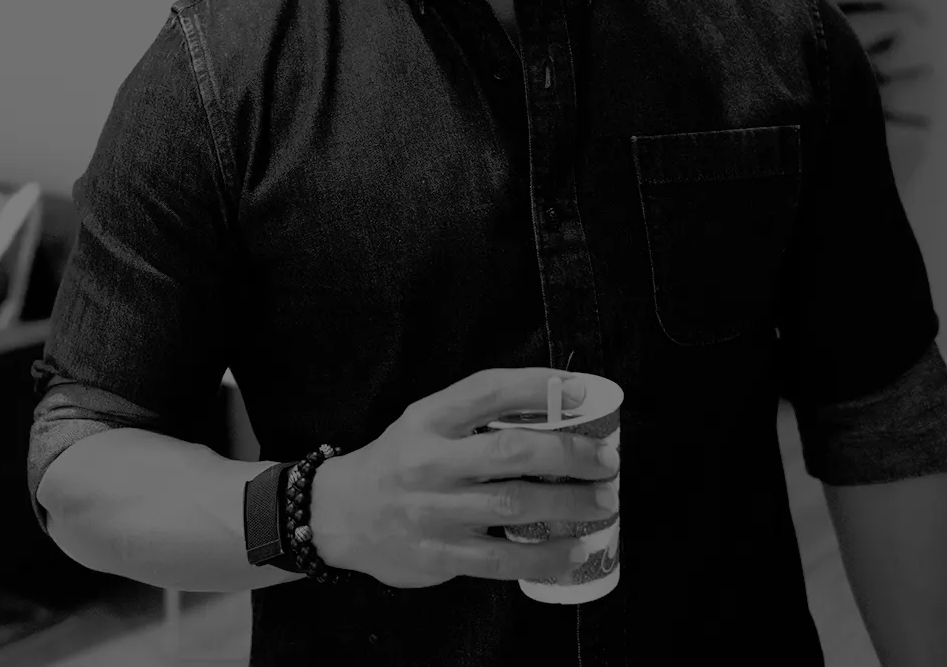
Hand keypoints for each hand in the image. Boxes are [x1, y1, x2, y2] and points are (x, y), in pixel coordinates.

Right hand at [308, 367, 616, 587]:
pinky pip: (502, 559)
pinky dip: (545, 557)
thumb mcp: (425, 422)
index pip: (489, 390)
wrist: (340, 514)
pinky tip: (574, 552)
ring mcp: (434, 511)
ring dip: (569, 505)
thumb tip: (558, 412)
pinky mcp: (439, 556)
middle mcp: (430, 460)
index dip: (540, 387)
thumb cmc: (399, 461)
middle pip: (511, 452)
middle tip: (607, 460)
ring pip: (514, 506)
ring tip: (603, 502)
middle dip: (570, 454)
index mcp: (429, 417)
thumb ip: (477, 417)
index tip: (584, 389)